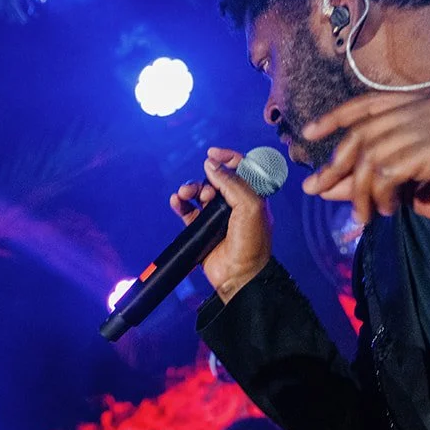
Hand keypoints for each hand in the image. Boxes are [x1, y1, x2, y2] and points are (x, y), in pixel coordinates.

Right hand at [170, 146, 274, 301]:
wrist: (239, 276)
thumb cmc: (251, 244)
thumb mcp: (249, 206)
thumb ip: (231, 182)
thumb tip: (211, 164)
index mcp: (253, 196)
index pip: (242, 168)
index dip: (228, 158)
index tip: (212, 153)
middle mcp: (236, 204)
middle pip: (217, 179)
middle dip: (206, 178)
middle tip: (204, 190)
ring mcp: (218, 218)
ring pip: (200, 194)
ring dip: (191, 189)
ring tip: (185, 194)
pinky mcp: (202, 230)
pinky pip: (187, 211)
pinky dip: (180, 203)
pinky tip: (176, 200)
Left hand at [301, 93, 429, 240]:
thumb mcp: (407, 185)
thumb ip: (370, 178)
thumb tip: (323, 185)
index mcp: (427, 104)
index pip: (370, 103)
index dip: (336, 117)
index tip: (309, 134)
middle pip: (364, 130)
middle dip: (337, 164)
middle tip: (320, 191)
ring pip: (375, 153)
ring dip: (363, 190)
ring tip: (369, 213)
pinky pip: (392, 169)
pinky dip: (383, 193)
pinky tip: (391, 209)